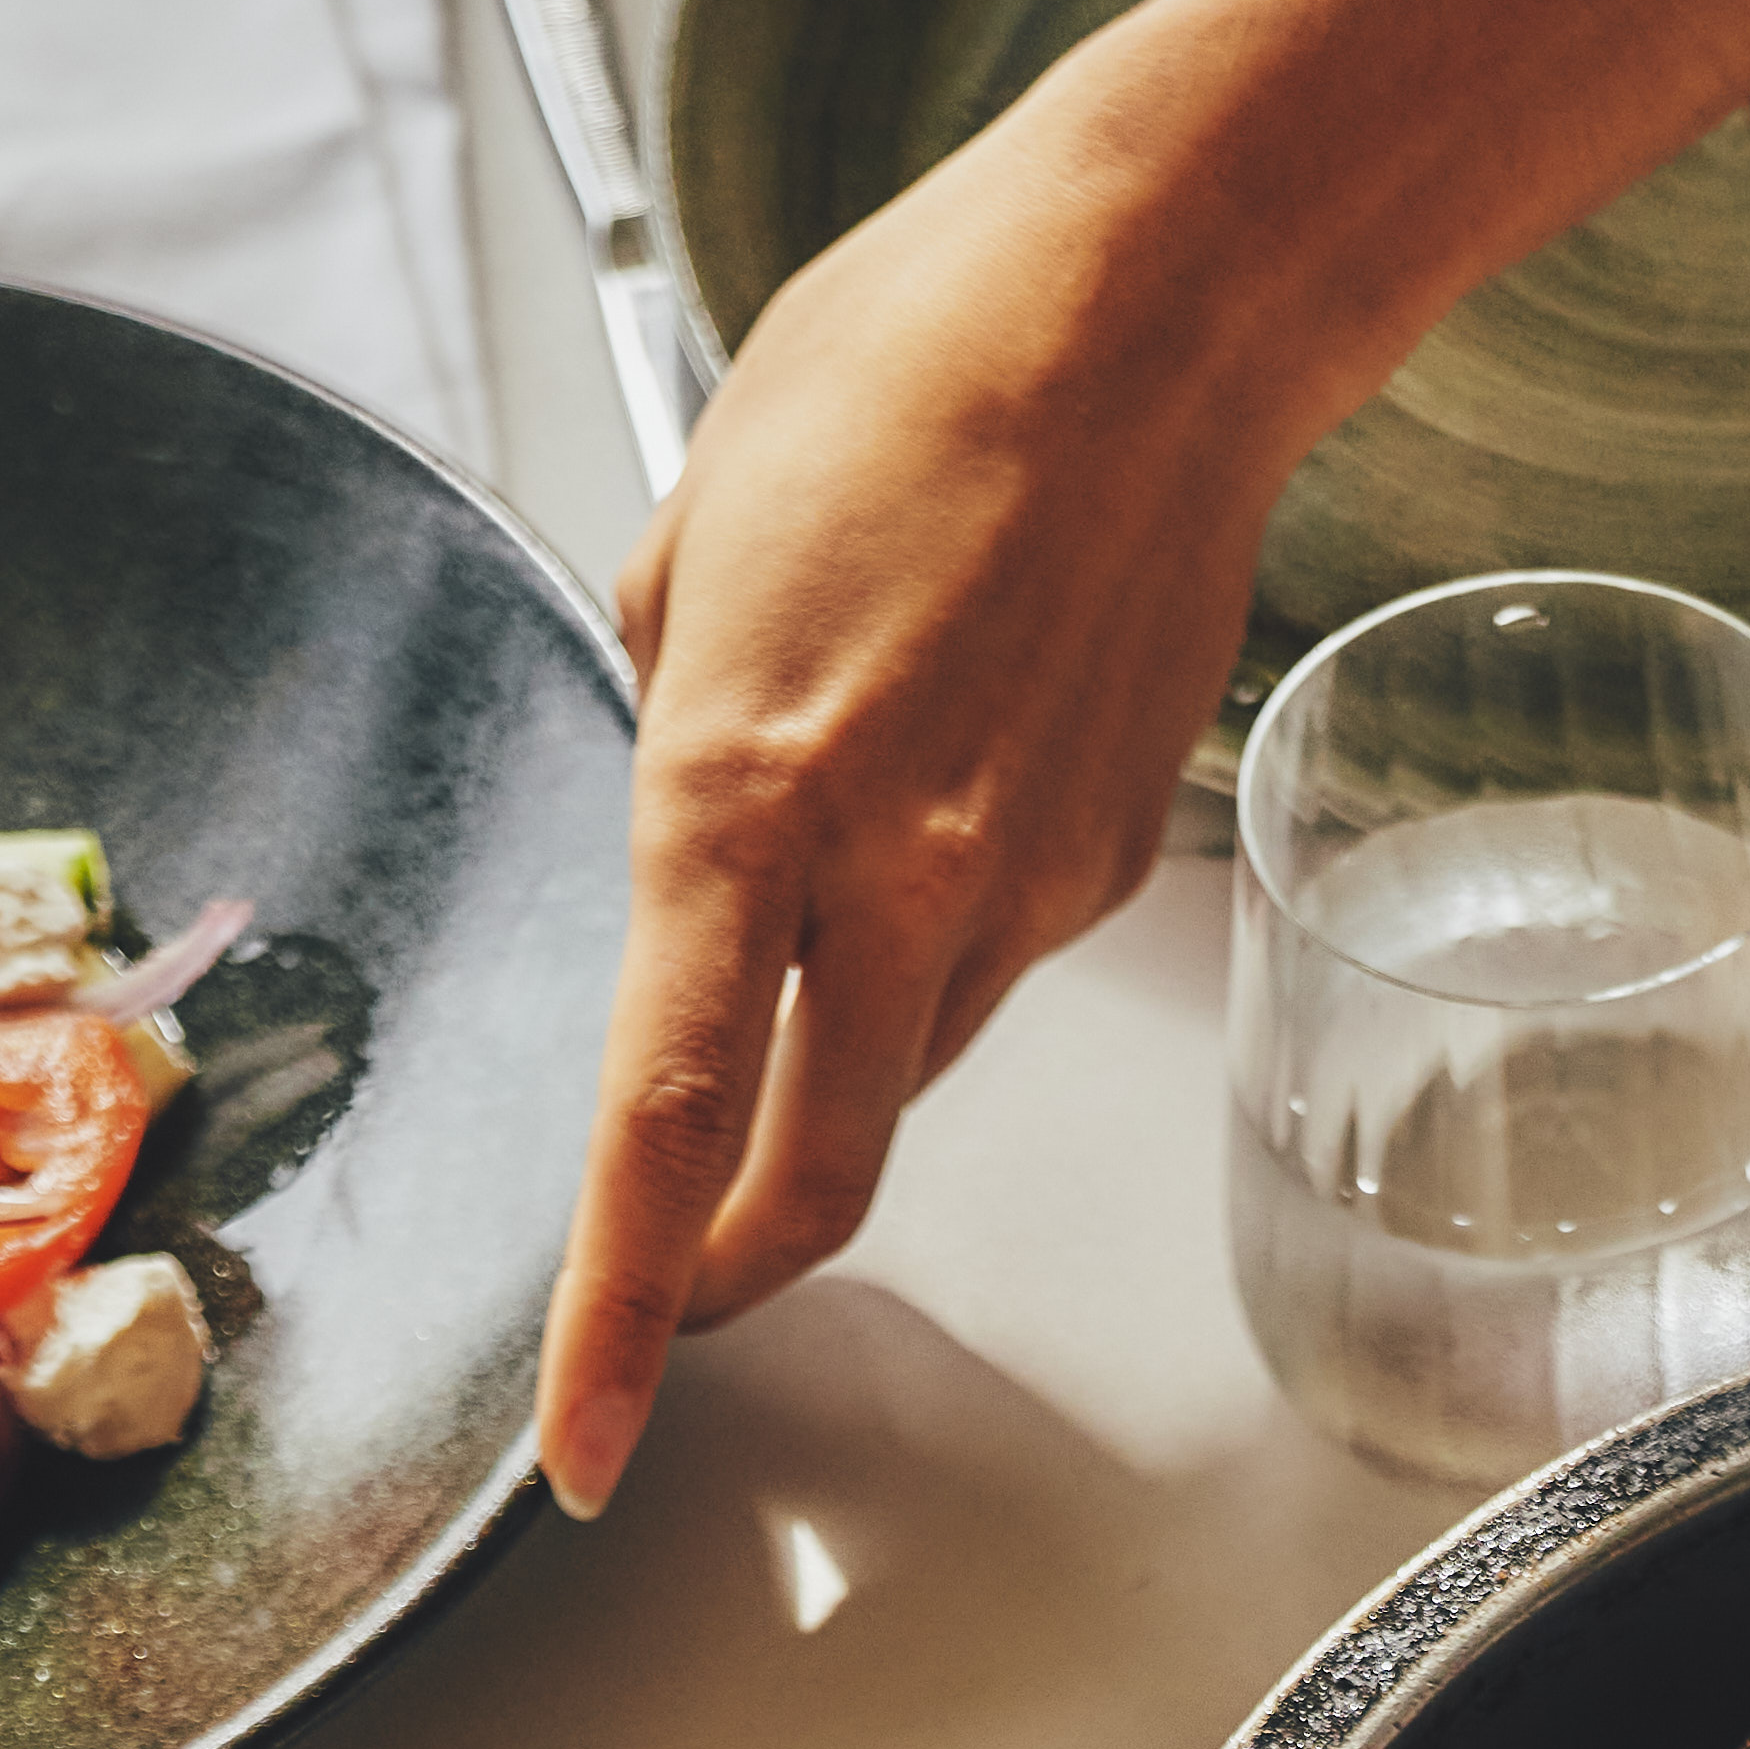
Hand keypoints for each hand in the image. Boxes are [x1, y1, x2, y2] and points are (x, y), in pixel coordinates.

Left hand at [537, 51, 1340, 1517]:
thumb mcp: (699, 526)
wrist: (1161, 301)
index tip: (588, 1447)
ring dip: (830, 1059)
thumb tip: (679, 801)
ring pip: (897, 1069)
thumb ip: (665, 699)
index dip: (618, 1315)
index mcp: (737, 791)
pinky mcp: (1100, 858)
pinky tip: (926, 793)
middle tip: (668, 1296)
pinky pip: (982, 962)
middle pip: (809, 1182)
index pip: (661, 1124)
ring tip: (812, 894)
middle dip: (727, 1272)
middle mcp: (887, 870)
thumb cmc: (921, 360)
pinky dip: (927, 937)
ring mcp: (1014, 881)